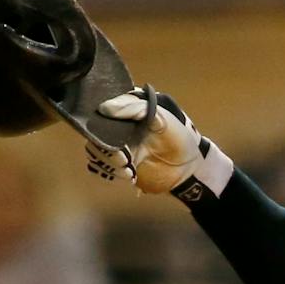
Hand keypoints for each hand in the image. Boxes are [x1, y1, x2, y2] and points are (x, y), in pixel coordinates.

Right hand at [85, 89, 229, 197]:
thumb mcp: (162, 116)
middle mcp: (117, 129)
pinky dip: (109, 172)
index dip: (102, 126)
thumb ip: (135, 108)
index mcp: (125, 112)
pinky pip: (101, 168)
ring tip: (128, 168)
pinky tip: (129, 175)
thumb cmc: (179, 138)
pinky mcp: (119, 165)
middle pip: (94, 136)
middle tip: (124, 158)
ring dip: (108, 163)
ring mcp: (117, 147)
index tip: (116, 139)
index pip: (100, 113)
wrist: (189, 168)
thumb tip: (104, 108)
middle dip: (105, 149)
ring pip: (95, 153)